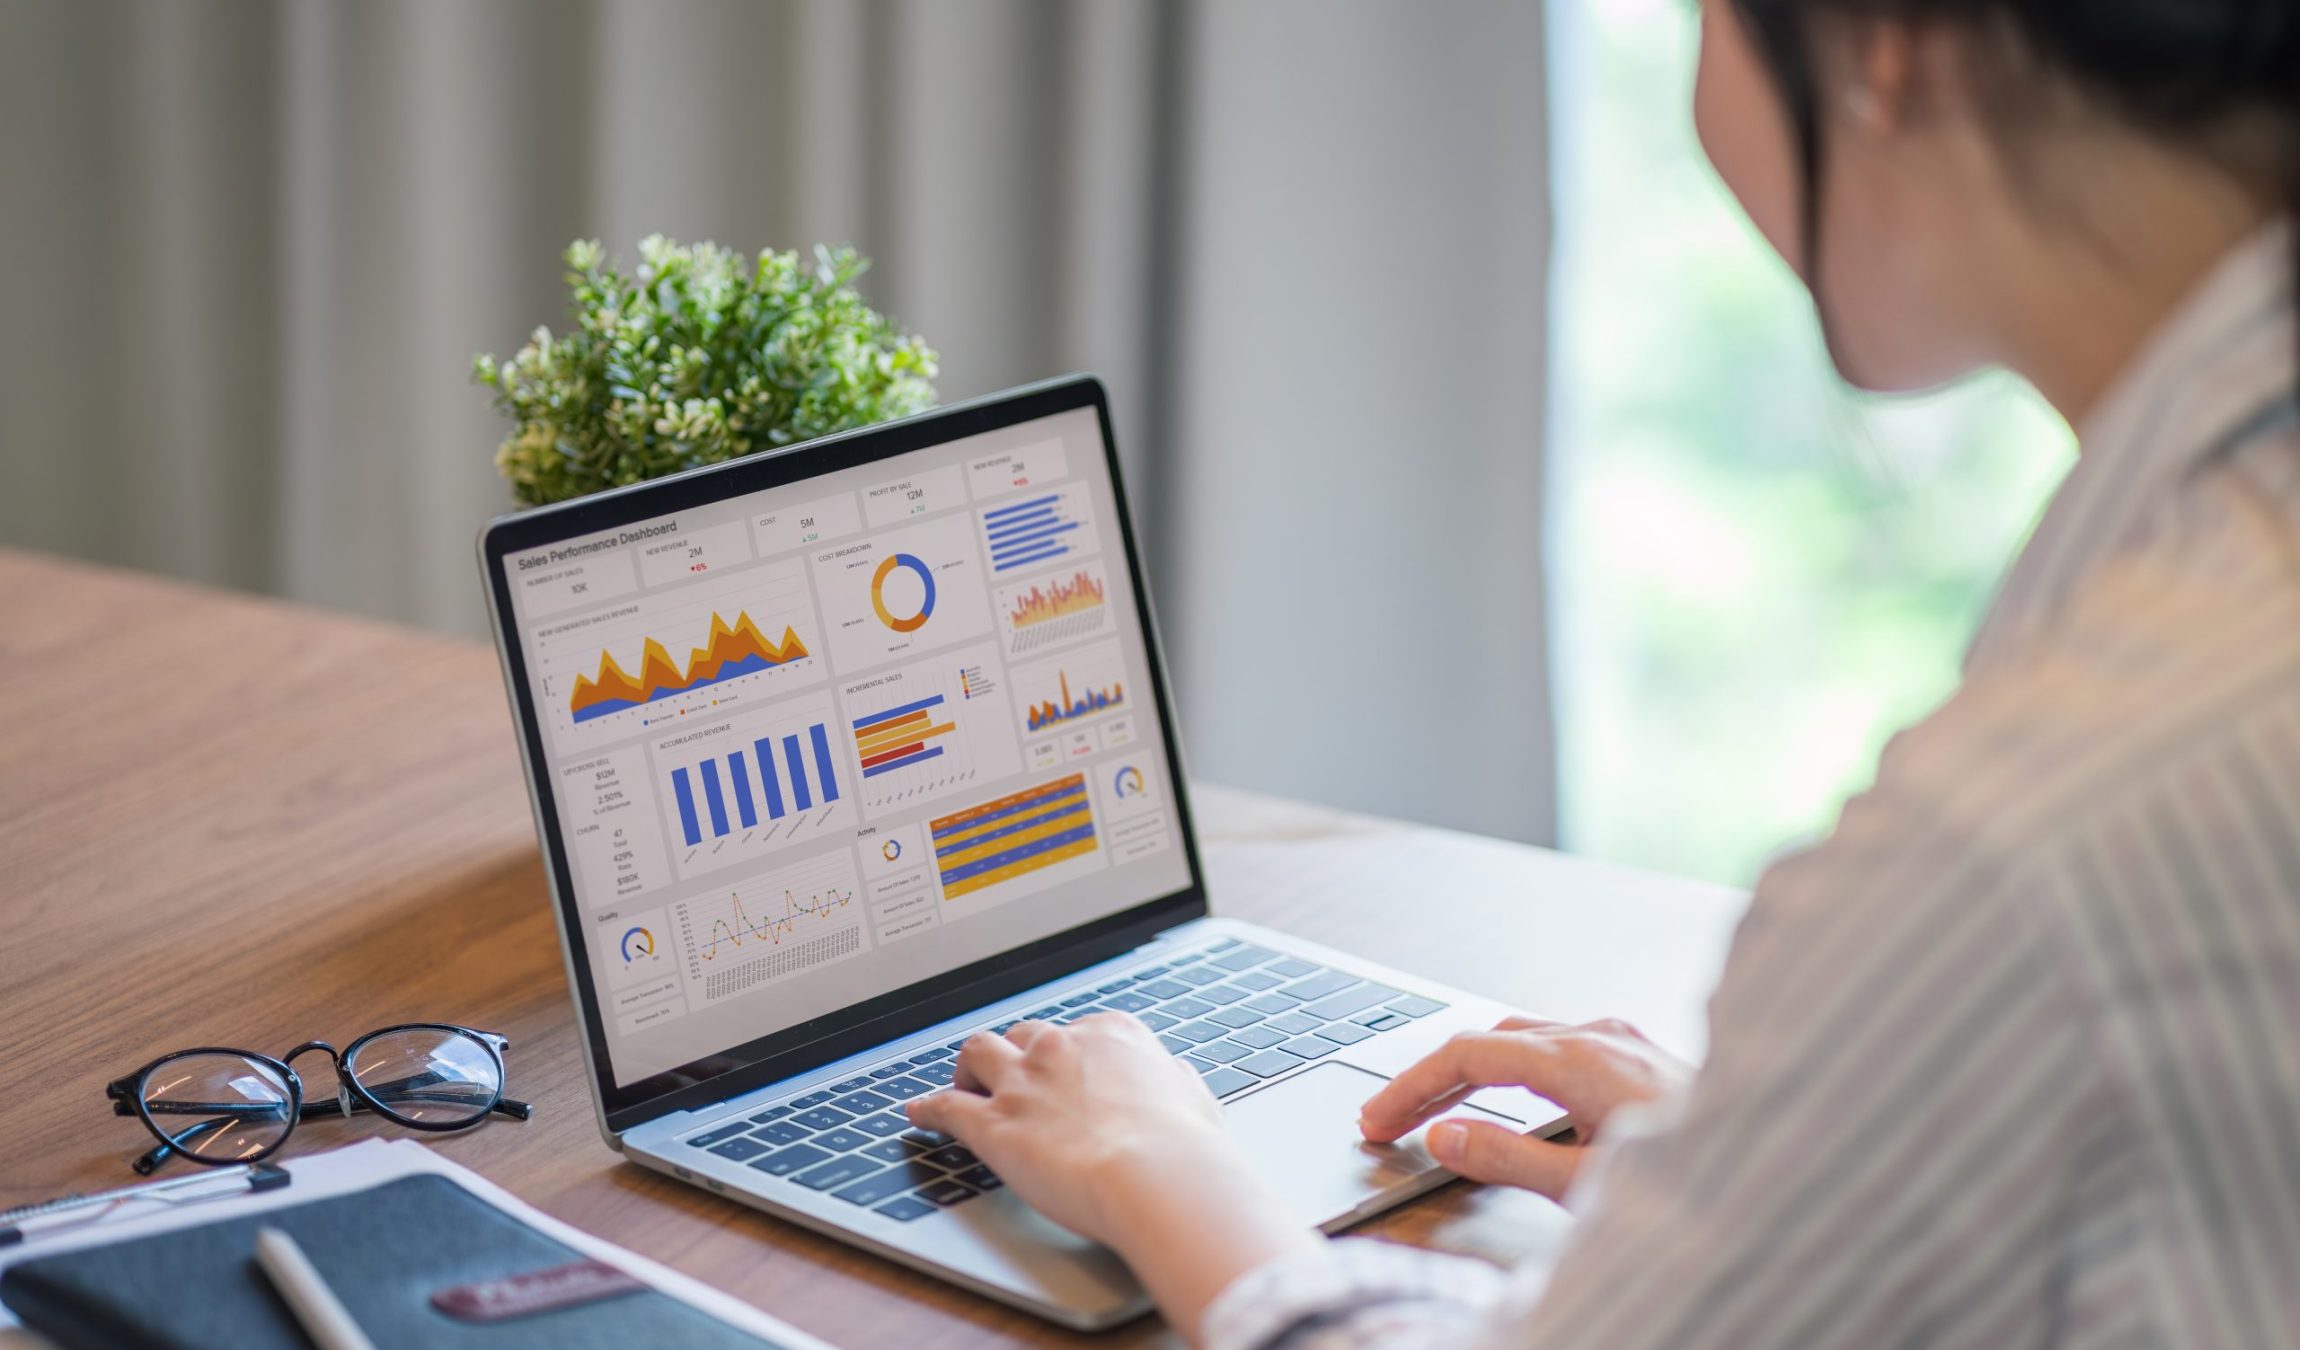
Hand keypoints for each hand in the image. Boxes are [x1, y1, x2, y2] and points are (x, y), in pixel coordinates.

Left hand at [908, 1014, 1317, 1337]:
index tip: (1065, 1070)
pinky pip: (946, 1106)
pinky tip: (918, 1114)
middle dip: (1017, 1056)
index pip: (1076, 1031)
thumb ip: (1171, 1080)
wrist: (1155, 1175)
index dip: (1066, 1054)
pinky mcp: (993, 1123)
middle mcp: (1060, 1047)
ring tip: (965, 1085)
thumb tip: (1170, 1077)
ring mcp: (1022, 1082)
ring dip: (969, 1068)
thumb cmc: (1183, 1146)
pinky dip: (929, 1108)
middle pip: (1023, 1036)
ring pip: (978, 1052)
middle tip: (1016, 1081)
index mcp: (1111, 1035)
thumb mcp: (1192, 1098)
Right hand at [1358, 1016, 1690, 1200]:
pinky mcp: (1639, 1054)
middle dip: (1432, 1079)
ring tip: (1434, 1108)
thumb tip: (1443, 1136)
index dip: (1411, 1087)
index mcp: (1577, 1057)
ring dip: (1471, 1071)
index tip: (1375, 1122)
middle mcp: (1597, 1034)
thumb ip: (1505, 1158)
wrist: (1780, 1163)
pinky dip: (1513, 1067)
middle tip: (1388, 1121)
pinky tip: (1509, 1096)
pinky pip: (1557, 1044)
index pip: (1466, 1055)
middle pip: (1488, 1041)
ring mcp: (1622, 1039)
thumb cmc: (1696, 1180)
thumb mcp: (1585, 1183)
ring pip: (1522, 1038)